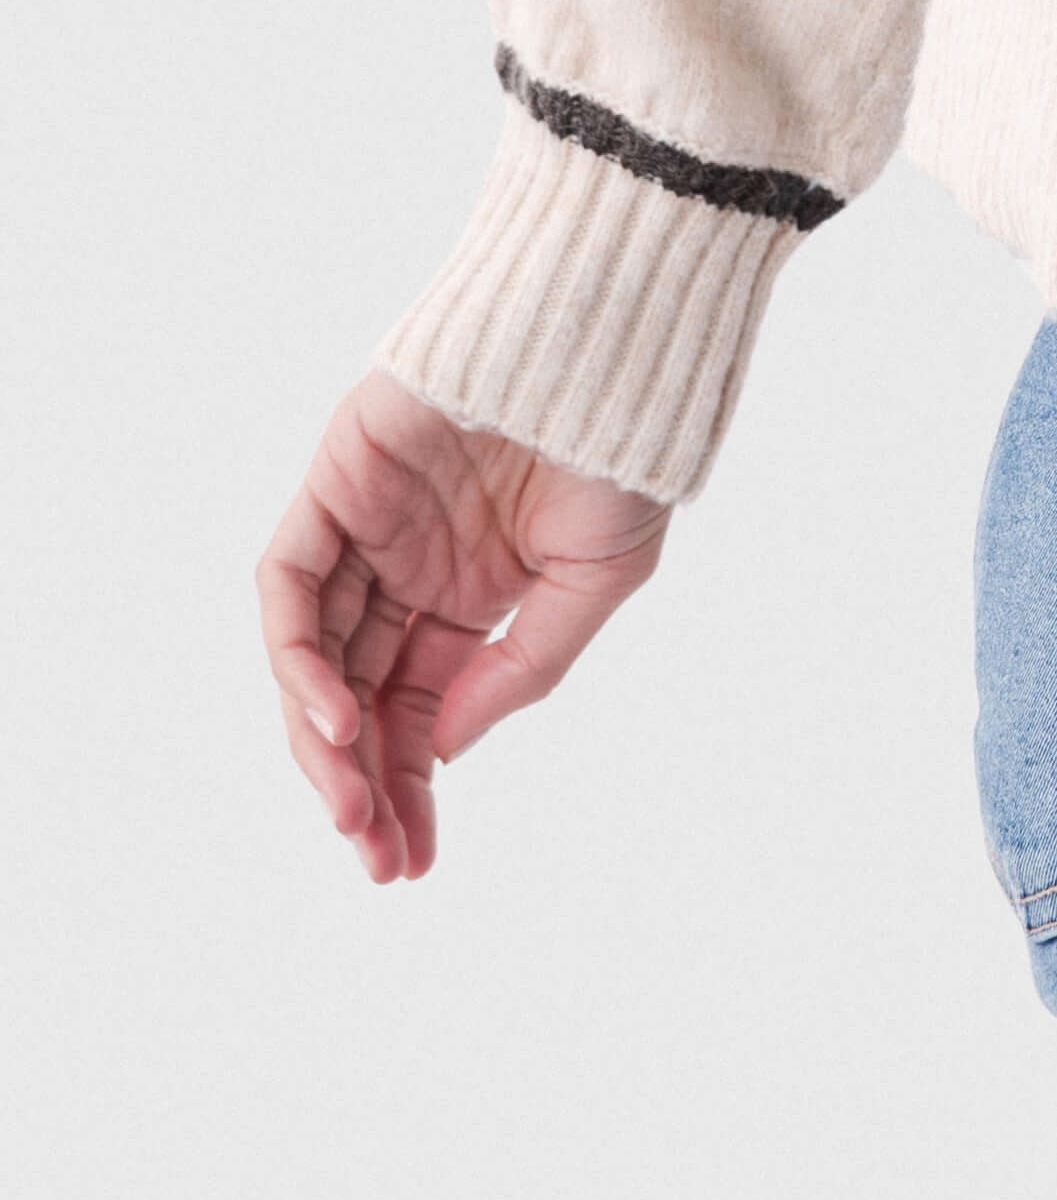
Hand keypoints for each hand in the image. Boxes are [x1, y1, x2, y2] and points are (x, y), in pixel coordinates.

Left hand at [257, 370, 668, 883]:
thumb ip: (523, 667)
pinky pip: (290, 584)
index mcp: (469, 595)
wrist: (612, 334)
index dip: (407, 789)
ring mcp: (366, 525)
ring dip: (320, 738)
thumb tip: (447, 748)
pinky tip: (337, 716)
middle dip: (358, 783)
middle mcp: (407, 568)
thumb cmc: (623, 445)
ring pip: (312, 653)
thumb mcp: (597, 580)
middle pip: (356, 697)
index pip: (415, 712)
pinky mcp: (336, 479)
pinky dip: (297, 655)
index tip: (410, 865)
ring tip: (352, 807)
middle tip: (375, 856)